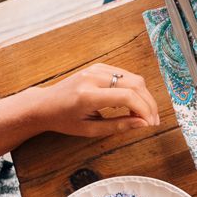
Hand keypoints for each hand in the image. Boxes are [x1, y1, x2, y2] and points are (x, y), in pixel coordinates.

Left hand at [32, 63, 159, 136]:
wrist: (44, 104)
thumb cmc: (64, 120)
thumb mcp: (89, 129)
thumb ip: (119, 126)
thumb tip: (143, 124)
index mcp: (87, 95)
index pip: (127, 97)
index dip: (144, 110)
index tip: (150, 123)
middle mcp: (92, 78)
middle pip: (135, 85)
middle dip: (149, 103)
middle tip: (152, 120)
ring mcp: (96, 69)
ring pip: (134, 78)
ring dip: (144, 96)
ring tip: (143, 113)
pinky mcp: (99, 67)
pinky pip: (126, 75)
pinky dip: (135, 89)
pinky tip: (132, 103)